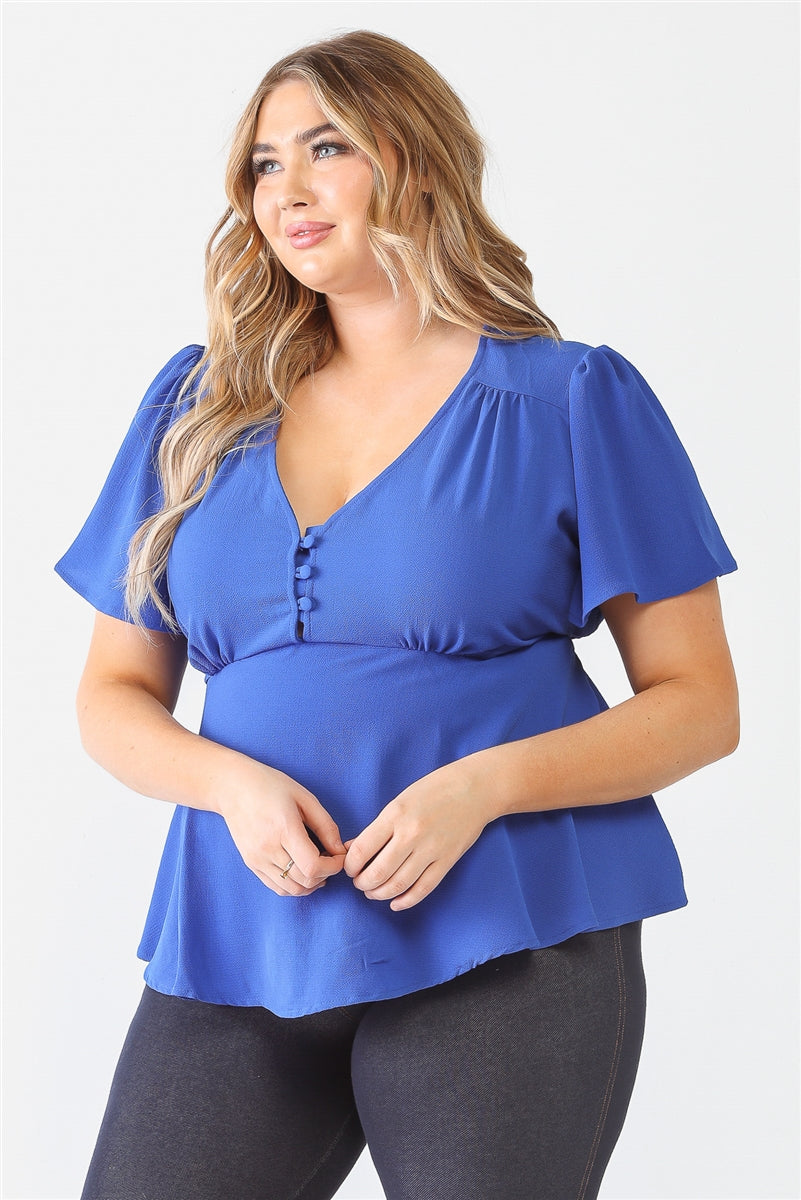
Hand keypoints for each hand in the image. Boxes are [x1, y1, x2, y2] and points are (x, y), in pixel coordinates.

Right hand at [217, 756, 345, 896]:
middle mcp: (268, 848)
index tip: (339, 856)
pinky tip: (302, 873)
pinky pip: (276, 887)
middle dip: (325, 874)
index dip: (333, 867)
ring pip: (291, 889)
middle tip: (331, 860)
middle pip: (304, 880)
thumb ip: (326, 826)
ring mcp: (257, 859)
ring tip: (319, 868)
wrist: (233, 787)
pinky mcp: (250, 863)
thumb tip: (340, 850)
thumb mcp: (304, 798)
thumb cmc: (271, 786)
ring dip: (311, 884)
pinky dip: (294, 886)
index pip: (313, 866)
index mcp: (284, 829)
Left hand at [344, 760, 491, 910]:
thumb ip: (377, 827)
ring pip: (398, 884)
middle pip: (377, 872)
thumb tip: (351, 848)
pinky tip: (395, 903)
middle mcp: (411, 834)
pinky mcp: (447, 861)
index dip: (350, 865)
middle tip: (360, 883)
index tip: (349, 868)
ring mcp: (431, 849)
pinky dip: (406, 900)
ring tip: (373, 892)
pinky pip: (423, 888)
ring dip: (380, 894)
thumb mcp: (399, 801)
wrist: (474, 789)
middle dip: (362, 884)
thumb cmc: (433, 790)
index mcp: (395, 815)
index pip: (361, 850)